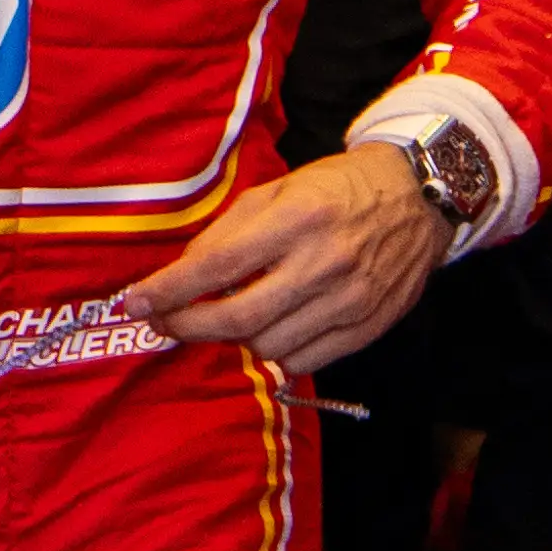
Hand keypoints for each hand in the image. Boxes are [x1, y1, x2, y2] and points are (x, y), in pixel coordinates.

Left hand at [120, 146, 448, 373]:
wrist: (416, 198)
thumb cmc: (335, 189)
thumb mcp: (275, 191)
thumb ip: (227, 233)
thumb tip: (182, 275)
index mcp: (296, 219)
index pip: (218, 266)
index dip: (170, 289)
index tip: (135, 301)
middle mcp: (323, 264)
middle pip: (238, 318)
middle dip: (187, 325)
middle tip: (162, 321)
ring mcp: (350, 301)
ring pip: (268, 346)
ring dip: (233, 338)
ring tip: (225, 315)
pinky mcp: (368, 328)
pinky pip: (304, 361)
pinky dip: (274, 352)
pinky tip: (266, 329)